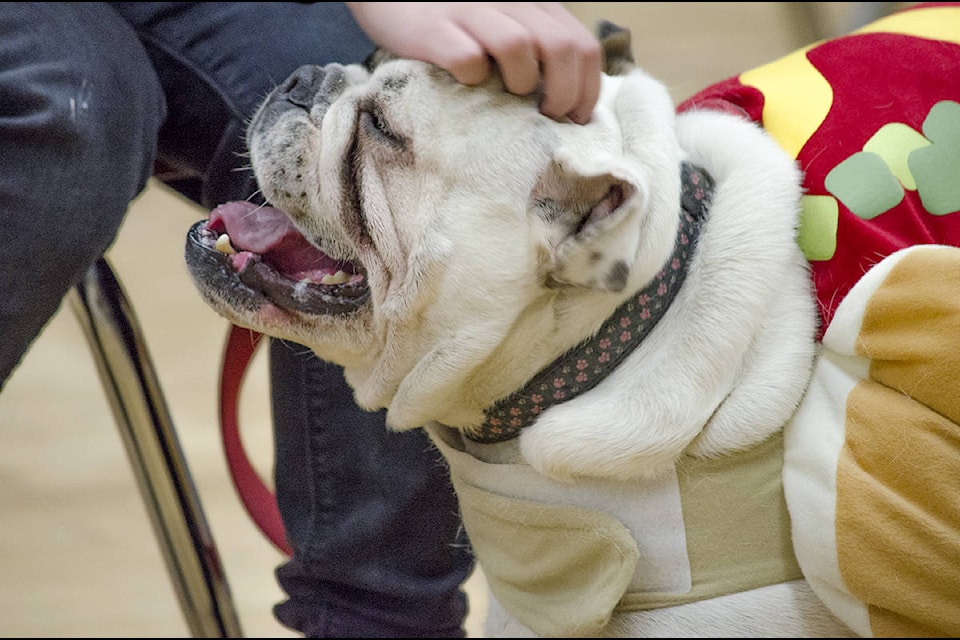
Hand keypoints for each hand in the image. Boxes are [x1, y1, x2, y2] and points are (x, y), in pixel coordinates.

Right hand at [346, 2, 601, 123]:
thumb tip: (566, 99)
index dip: (587, 87)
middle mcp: (509, 1)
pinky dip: (474, 78)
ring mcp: (470, 11)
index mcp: (534, 3)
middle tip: (546, 117)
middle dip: (564, 93)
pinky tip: (466, 83)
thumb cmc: (455, 17)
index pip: (583, 45)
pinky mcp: (433, 28)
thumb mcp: (503, 19)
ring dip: (522, 83)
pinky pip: (467, 58)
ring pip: (519, 47)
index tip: (576, 117)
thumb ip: (535, 43)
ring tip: (510, 98)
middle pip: (562, 48)